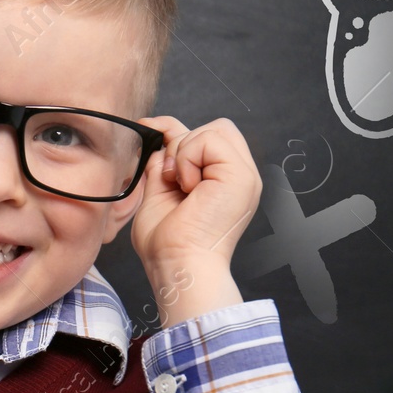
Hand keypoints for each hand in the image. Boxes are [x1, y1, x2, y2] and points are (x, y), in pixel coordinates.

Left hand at [129, 115, 261, 272]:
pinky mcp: (241, 176)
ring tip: (181, 186)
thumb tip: (161, 139)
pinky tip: (187, 186)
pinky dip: (189, 158)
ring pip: (215, 128)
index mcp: (221, 182)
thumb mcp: (159, 193)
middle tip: (172, 179)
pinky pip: (210, 139)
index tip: (148, 130)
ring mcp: (243, 175)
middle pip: (217, 127)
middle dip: (184, 142)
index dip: (176, 130)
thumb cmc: (166, 245)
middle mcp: (237, 176)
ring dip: (185, 152)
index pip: (206, 137)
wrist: (177, 266)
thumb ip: (164, 166)